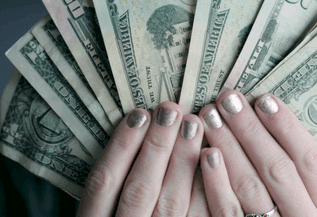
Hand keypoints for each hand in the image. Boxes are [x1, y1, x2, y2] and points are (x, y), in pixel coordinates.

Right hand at [77, 101, 209, 216]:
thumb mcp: (105, 213)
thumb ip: (116, 184)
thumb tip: (141, 126)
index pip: (103, 183)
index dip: (121, 146)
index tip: (138, 113)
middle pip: (140, 189)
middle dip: (156, 146)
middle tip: (171, 110)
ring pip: (171, 204)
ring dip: (183, 162)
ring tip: (194, 124)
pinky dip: (206, 190)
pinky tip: (213, 160)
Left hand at [198, 91, 316, 216]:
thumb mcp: (315, 212)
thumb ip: (301, 184)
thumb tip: (271, 127)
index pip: (311, 161)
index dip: (287, 126)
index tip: (264, 97)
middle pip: (278, 169)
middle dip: (251, 130)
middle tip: (228, 98)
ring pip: (251, 188)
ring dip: (229, 148)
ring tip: (211, 116)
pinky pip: (228, 213)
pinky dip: (217, 184)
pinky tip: (206, 155)